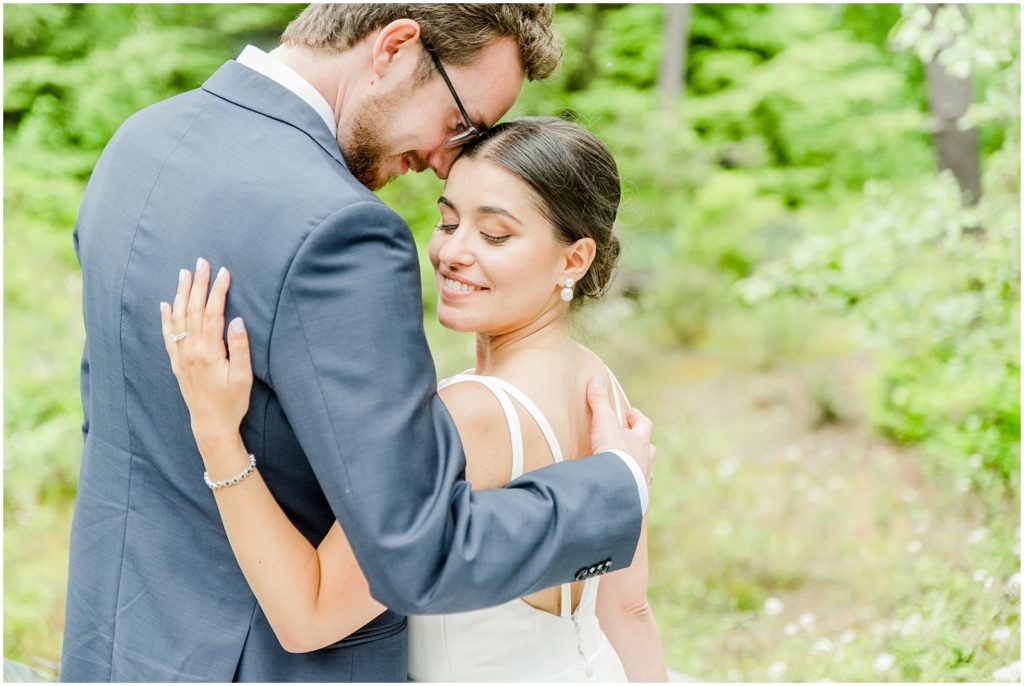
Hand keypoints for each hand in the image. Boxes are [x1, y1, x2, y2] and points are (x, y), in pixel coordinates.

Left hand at [160, 258, 252, 454]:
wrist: (210, 424)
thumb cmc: (232, 402)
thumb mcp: (243, 377)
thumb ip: (240, 347)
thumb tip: (238, 320)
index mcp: (209, 352)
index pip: (213, 313)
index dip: (218, 290)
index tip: (224, 271)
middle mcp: (191, 350)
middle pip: (193, 309)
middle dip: (198, 284)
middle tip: (202, 262)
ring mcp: (181, 356)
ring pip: (178, 317)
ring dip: (181, 294)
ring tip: (184, 273)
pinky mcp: (177, 362)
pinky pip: (168, 335)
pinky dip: (166, 317)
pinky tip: (165, 303)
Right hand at [586, 376, 654, 488]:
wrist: (617, 485)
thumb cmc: (614, 451)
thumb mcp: (603, 422)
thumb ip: (599, 402)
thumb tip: (595, 379)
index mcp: (640, 441)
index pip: (644, 424)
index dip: (637, 418)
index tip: (630, 413)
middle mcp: (645, 460)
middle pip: (650, 449)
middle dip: (642, 445)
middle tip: (632, 442)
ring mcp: (642, 479)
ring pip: (646, 470)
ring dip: (639, 467)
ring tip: (629, 468)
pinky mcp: (635, 497)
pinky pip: (637, 492)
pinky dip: (631, 489)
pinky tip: (624, 490)